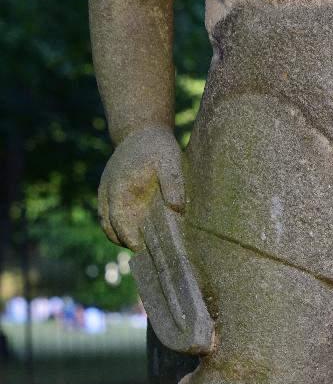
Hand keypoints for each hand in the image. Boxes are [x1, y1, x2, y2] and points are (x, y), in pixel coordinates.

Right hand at [98, 125, 184, 249]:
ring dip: (119, 235)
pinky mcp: (106, 190)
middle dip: (124, 240)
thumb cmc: (157, 147)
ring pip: (105, 222)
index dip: (129, 237)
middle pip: (109, 226)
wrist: (139, 130)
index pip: (120, 220)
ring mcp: (104, 191)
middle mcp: (107, 192)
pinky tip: (134, 230)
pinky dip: (116, 224)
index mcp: (120, 188)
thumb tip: (177, 209)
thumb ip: (173, 183)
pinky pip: (106, 214)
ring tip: (139, 244)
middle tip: (144, 253)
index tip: (141, 249)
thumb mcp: (170, 161)